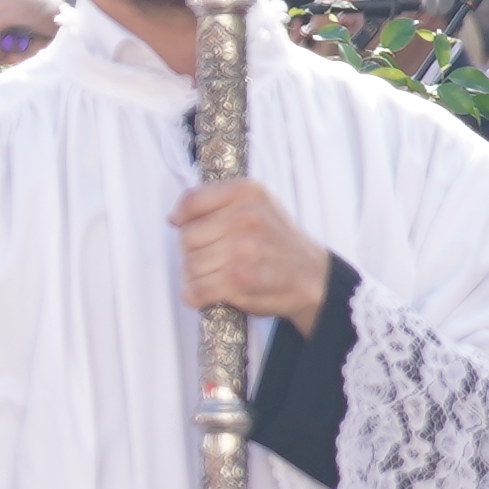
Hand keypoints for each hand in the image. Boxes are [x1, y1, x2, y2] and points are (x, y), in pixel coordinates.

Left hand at [170, 179, 334, 332]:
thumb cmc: (277, 242)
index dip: (183, 220)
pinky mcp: (242, 279)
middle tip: (212, 259)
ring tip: (215, 276)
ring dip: (195, 277)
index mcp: (247, 192)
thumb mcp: (255, 206)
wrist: (313, 276)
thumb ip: (217, 203)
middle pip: (186, 238)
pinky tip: (206, 293)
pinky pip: (197, 289)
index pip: (191, 202)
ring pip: (189, 265)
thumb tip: (175, 218)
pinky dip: (195, 295)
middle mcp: (246, 217)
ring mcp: (245, 249)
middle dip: (192, 252)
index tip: (184, 227)